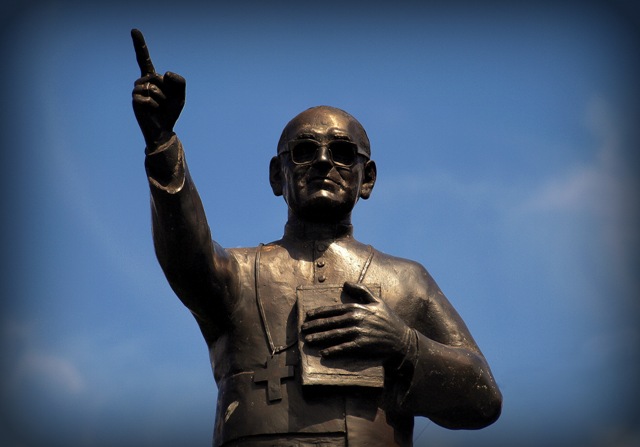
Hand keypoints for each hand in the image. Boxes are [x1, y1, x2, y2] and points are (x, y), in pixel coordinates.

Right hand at [131, 29, 185, 148]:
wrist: (164, 129)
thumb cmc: (171, 111)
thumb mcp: (181, 95)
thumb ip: (179, 81)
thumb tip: (165, 73)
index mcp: (153, 78)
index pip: (144, 59)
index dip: (139, 45)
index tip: (134, 30)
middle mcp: (142, 82)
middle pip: (156, 77)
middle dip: (165, 90)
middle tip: (165, 102)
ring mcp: (137, 91)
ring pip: (151, 87)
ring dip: (161, 99)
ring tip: (160, 107)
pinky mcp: (135, 102)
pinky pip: (147, 98)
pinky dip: (155, 106)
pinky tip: (154, 111)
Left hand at [301, 282, 410, 364]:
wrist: (401, 339)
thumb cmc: (389, 320)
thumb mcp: (377, 301)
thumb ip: (362, 291)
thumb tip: (346, 283)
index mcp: (358, 308)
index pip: (334, 310)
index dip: (320, 312)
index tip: (308, 315)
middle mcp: (356, 319)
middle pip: (331, 322)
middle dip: (315, 325)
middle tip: (303, 329)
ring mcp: (359, 333)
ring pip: (335, 335)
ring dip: (320, 338)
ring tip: (309, 340)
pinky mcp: (362, 345)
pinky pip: (344, 348)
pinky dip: (333, 350)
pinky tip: (324, 353)